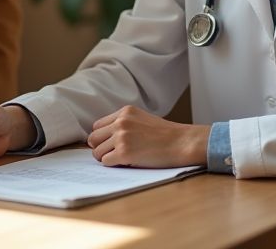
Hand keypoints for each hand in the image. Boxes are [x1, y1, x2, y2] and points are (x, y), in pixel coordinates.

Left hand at [87, 105, 209, 168]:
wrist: (182, 142)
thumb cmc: (166, 135)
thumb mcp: (142, 119)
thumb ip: (125, 123)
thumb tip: (105, 137)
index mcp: (125, 112)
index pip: (97, 126)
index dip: (102, 137)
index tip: (109, 144)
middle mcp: (121, 122)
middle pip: (93, 138)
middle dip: (100, 148)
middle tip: (113, 154)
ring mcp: (121, 137)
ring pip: (97, 152)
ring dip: (106, 158)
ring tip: (121, 159)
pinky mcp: (124, 153)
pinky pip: (106, 162)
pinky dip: (113, 165)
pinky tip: (126, 163)